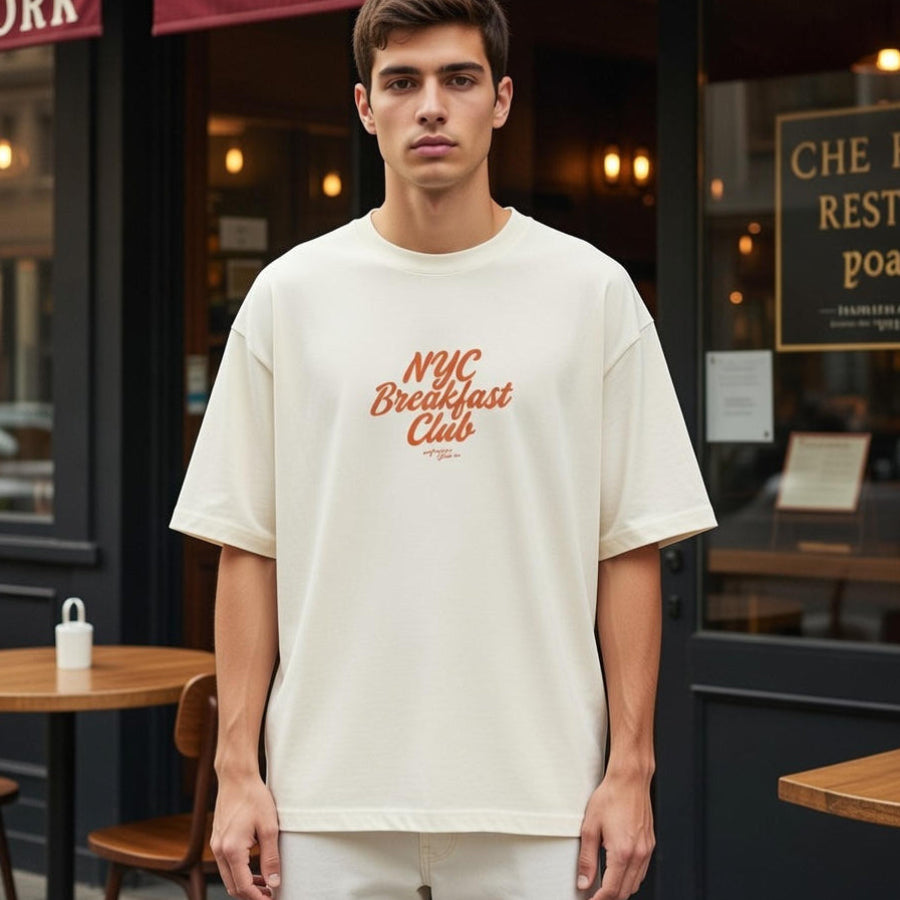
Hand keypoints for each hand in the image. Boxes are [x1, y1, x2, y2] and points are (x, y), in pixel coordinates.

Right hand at [211, 772, 280, 898]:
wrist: (236, 777)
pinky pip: (226, 864)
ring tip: (265, 884)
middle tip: (270, 894)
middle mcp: (219, 850)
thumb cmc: (254, 798)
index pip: (243, 886)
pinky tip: (254, 868)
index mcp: (231, 850)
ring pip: (228, 877)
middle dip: (251, 895)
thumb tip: (274, 883)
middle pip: (233, 886)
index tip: (272, 899)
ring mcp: (216, 845)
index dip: (258, 897)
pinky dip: (238, 872)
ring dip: (245, 885)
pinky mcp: (217, 839)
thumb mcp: (269, 828)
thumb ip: (271, 858)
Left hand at [576, 768, 654, 898]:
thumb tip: (584, 881)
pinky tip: (619, 872)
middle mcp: (638, 854)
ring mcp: (646, 850)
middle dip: (609, 898)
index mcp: (622, 852)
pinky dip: (630, 878)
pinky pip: (642, 871)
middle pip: (625, 891)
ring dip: (620, 889)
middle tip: (594, 895)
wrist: (630, 779)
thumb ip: (587, 858)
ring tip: (604, 886)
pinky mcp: (650, 844)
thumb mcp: (590, 827)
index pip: (611, 890)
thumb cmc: (611, 797)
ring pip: (635, 884)